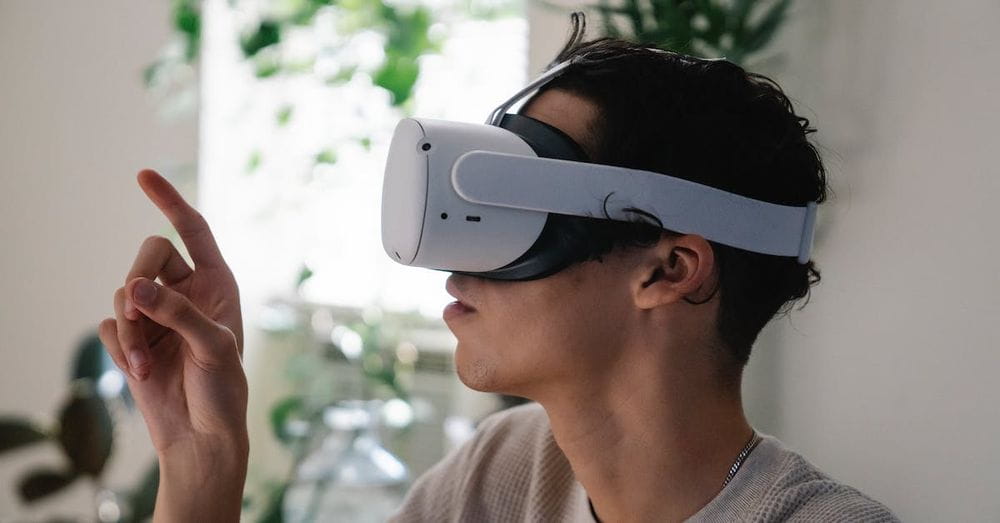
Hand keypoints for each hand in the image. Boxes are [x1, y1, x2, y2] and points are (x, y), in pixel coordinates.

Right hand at [97, 169, 247, 520]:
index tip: (142, 175)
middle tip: (138, 314)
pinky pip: (109, 323)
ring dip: (129, 329)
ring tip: (146, 364)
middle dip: (138, 283)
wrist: (201, 436)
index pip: (192, 230)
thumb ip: (177, 313)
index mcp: (217, 283)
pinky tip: (141, 373)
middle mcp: (186, 292)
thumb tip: (134, 289)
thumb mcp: (213, 347)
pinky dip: (120, 347)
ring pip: (123, 292)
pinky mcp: (133, 339)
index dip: (169, 202)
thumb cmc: (223, 390)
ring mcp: (157, 315)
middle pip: (147, 256)